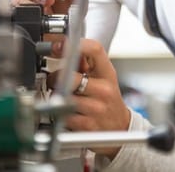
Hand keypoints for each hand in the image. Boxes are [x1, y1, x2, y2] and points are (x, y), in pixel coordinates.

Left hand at [48, 39, 130, 158]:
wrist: (119, 128)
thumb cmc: (107, 100)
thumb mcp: (103, 78)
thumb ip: (85, 62)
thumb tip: (62, 48)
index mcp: (108, 73)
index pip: (95, 50)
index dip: (76, 45)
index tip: (60, 46)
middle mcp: (105, 90)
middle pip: (70, 76)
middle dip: (56, 78)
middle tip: (56, 81)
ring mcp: (97, 108)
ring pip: (64, 97)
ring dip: (57, 97)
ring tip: (65, 99)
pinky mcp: (87, 125)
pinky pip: (63, 115)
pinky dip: (61, 114)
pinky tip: (69, 113)